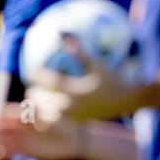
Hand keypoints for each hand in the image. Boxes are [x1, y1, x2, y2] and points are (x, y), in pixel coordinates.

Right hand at [0, 104, 80, 159]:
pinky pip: (10, 153)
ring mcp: (22, 140)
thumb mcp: (44, 117)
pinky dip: (3, 155)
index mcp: (22, 115)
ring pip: (2, 142)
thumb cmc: (60, 124)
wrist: (74, 140)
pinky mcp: (26, 152)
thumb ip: (27, 115)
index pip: (2, 114)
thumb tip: (9, 110)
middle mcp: (19, 128)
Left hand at [26, 37, 143, 121]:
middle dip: (35, 90)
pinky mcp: (77, 122)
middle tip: (34, 83)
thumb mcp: (98, 65)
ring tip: (39, 96)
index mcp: (75, 90)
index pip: (49, 81)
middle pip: (43, 99)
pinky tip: (48, 109)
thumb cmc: (113, 81)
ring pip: (46, 112)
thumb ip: (80, 53)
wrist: (127, 101)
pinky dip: (48, 115)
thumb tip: (66, 37)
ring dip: (40, 104)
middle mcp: (72, 105)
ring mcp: (74, 115)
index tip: (32, 69)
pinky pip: (56, 122)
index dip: (37, 74)